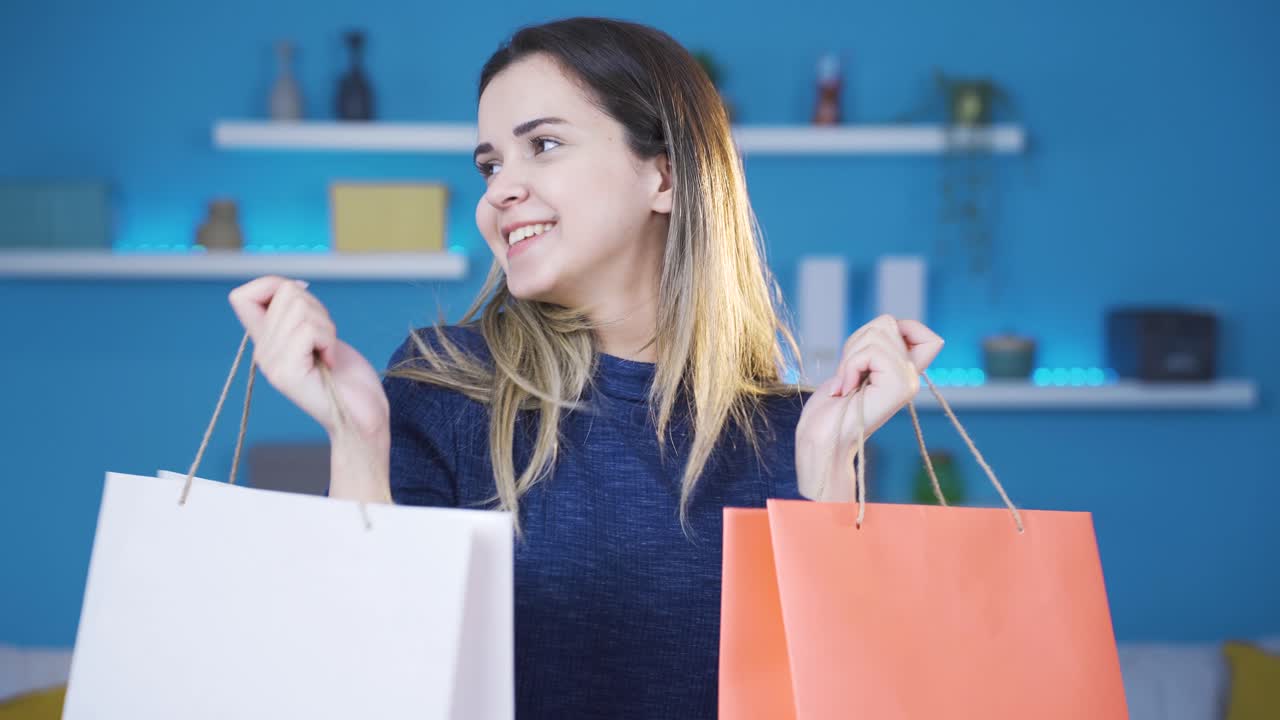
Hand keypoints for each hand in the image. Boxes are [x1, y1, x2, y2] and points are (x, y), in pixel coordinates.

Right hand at [228, 276, 388, 441]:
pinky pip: (308, 329)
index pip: (241, 296)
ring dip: (326, 326)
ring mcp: (271, 363)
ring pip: (298, 308)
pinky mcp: (286, 372)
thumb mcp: (318, 337)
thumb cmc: (346, 377)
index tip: (303, 303)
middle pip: (284, 292)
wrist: (360, 416)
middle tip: (325, 341)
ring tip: (327, 352)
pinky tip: (329, 361)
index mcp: (265, 342)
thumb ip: (298, 314)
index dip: (272, 284)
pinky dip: (328, 340)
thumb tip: (295, 284)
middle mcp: (262, 352)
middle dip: (317, 308)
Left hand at [796, 314, 944, 500]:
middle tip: (848, 374)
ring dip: (850, 356)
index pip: (928, 337)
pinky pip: (871, 352)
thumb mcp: (854, 368)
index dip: (902, 327)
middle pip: (888, 323)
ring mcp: (907, 382)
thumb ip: (874, 348)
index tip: (872, 347)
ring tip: (847, 383)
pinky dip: (850, 366)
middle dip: (856, 341)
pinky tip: (847, 388)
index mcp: (904, 374)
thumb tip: (888, 322)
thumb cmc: (830, 408)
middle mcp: (912, 378)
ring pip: (878, 333)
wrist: (823, 442)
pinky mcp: (898, 386)